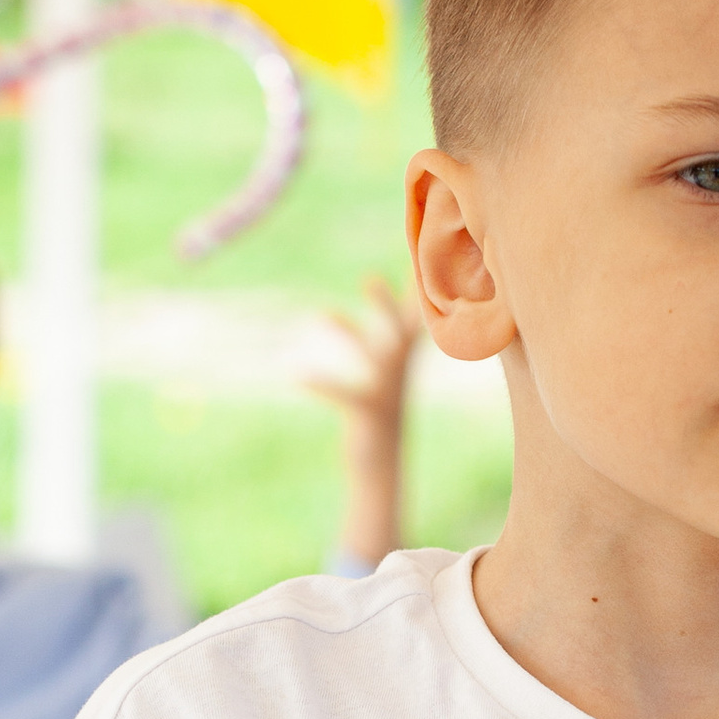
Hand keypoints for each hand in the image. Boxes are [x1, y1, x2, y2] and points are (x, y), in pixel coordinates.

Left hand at [307, 273, 419, 564]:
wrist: (381, 468)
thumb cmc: (378, 413)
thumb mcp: (388, 370)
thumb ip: (393, 334)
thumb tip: (384, 284)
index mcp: (404, 359)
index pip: (418, 313)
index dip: (422, 284)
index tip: (422, 250)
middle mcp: (400, 372)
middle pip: (404, 330)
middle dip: (390, 301)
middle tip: (372, 272)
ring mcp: (388, 393)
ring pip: (377, 358)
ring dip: (350, 334)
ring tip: (320, 313)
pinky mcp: (370, 415)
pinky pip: (345, 395)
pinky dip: (322, 384)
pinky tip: (297, 375)